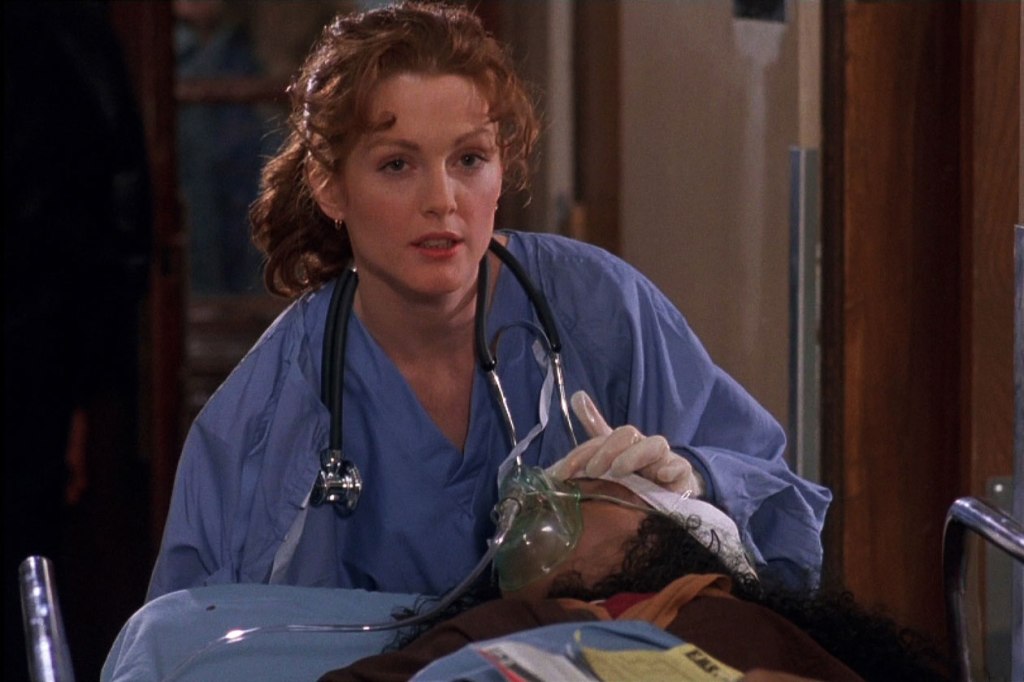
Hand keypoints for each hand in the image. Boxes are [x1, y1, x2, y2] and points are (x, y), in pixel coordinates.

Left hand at [548, 391, 703, 495]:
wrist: (675, 486)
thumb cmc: (639, 469)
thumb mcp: (613, 451)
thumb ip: (594, 428)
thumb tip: (577, 395)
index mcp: (624, 442)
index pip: (600, 439)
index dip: (580, 453)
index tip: (560, 473)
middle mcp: (643, 445)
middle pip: (626, 435)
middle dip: (606, 451)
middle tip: (591, 470)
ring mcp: (664, 459)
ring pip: (654, 445)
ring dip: (634, 456)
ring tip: (618, 470)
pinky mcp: (682, 475)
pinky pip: (681, 468)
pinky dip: (673, 470)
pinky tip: (662, 476)